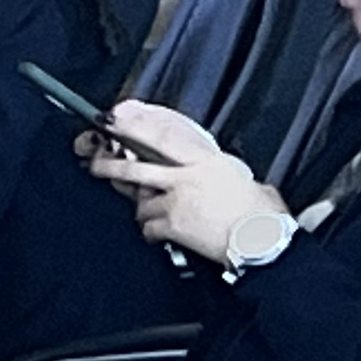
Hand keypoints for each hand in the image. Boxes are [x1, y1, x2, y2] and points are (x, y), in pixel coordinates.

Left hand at [89, 100, 287, 261]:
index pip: (162, 139)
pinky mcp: (173, 224)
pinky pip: (149, 227)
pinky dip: (149, 233)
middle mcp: (184, 178)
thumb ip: (234, 178)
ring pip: (140, 201)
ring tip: (144, 213)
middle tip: (95, 165)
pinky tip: (155, 235)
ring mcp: (175, 200)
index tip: (113, 120)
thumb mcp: (251, 184)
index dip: (133, 128)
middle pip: (134, 167)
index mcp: (204, 162)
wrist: (262, 240)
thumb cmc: (264, 215)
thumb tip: (241, 182)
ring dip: (140, 208)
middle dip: (109, 166)